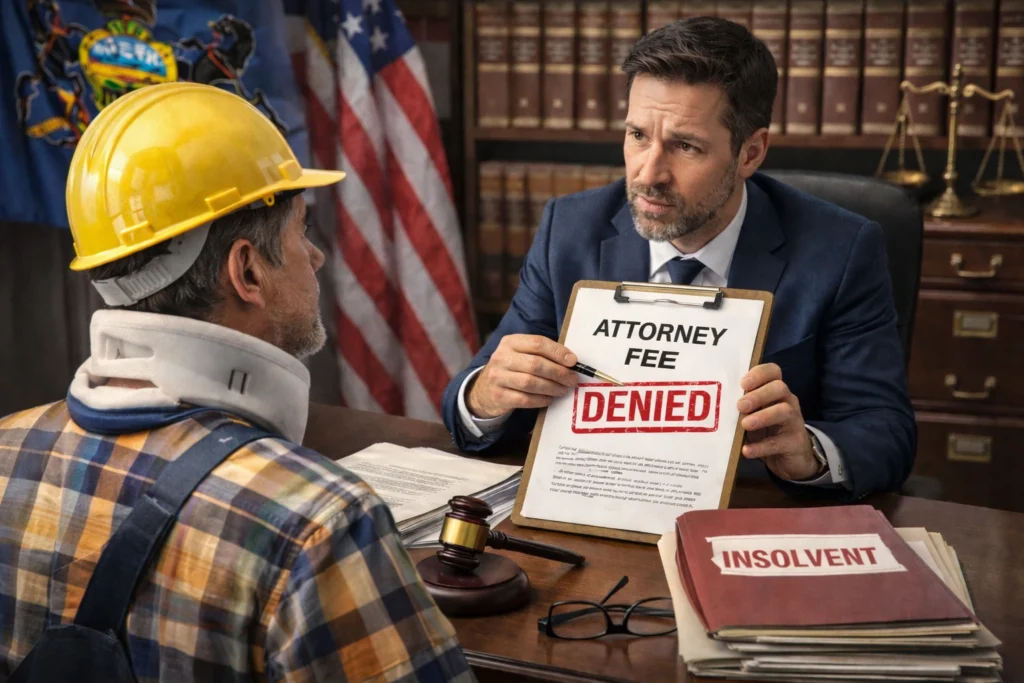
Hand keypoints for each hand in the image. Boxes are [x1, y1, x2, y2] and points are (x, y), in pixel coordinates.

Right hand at [467, 334, 578, 418]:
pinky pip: (524, 399)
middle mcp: (501, 357)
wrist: (483, 390)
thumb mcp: (520, 354)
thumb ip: (541, 354)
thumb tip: (571, 361)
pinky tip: (549, 399)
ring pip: (530, 382)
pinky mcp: (498, 395)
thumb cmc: (511, 369)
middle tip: (572, 379)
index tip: (573, 361)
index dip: (558, 352)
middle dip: (558, 372)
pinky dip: (540, 400)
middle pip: (536, 364)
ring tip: (563, 389)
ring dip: (552, 387)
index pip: (537, 343)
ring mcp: (498, 377)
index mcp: (510, 342)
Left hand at [736, 363, 821, 481]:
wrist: (790, 458)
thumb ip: (741, 407)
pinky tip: (746, 450)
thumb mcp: (752, 416)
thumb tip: (714, 403)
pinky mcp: (795, 443)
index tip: (742, 384)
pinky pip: (779, 442)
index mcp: (775, 391)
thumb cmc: (765, 431)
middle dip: (758, 395)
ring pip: (785, 411)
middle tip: (740, 406)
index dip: (759, 374)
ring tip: (745, 424)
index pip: (773, 371)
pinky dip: (761, 446)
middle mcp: (788, 402)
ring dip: (763, 416)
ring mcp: (794, 422)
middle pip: (779, 388)